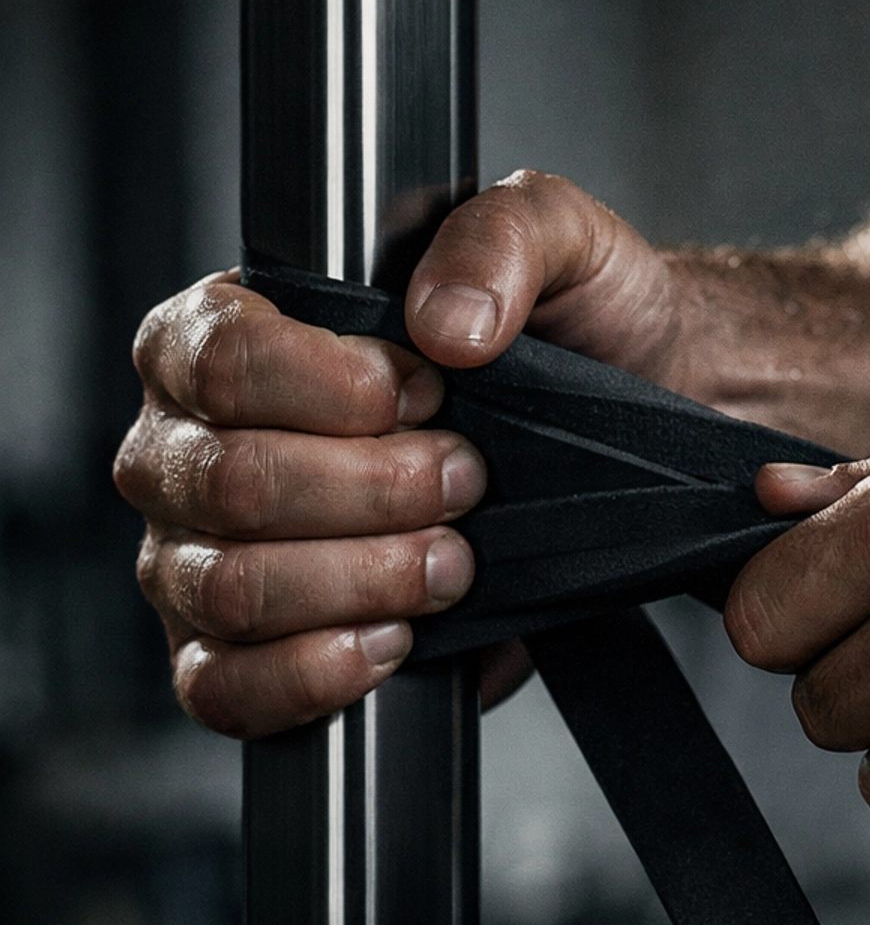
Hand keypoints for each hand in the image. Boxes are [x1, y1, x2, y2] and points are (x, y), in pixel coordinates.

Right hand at [116, 173, 681, 735]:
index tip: (428, 390)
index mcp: (221, 335)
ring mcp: (197, 558)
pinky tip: (396, 641)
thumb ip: (499, 236)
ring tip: (452, 561)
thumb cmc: (564, 335)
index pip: (218, 361)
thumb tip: (445, 324)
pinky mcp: (235, 658)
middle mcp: (188, 448)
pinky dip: (314, 674)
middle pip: (229, 483)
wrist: (625, 441)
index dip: (332, 389)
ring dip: (364, 579)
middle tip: (464, 482)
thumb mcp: (561, 243)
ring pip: (231, 588)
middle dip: (373, 491)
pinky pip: (223, 688)